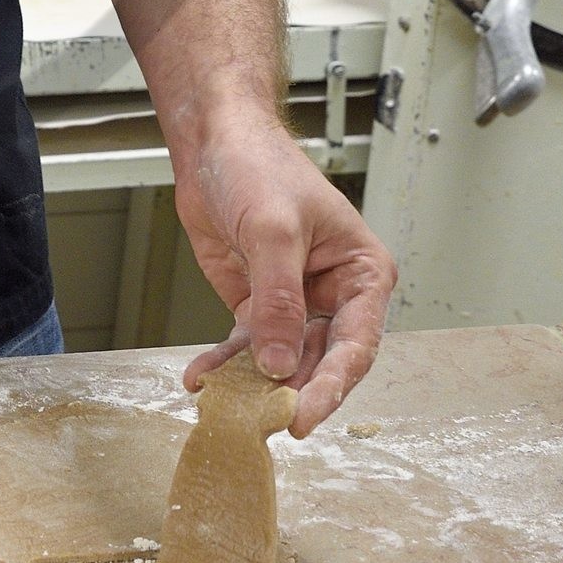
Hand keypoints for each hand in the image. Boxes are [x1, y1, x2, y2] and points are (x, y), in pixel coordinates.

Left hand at [171, 113, 395, 436]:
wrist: (213, 141)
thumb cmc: (259, 166)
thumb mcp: (273, 231)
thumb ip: (279, 301)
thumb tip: (279, 364)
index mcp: (361, 274)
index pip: (355, 345)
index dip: (331, 386)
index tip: (304, 418)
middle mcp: (334, 295)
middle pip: (320, 362)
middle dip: (290, 393)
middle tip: (262, 422)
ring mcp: (294, 304)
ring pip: (281, 361)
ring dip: (253, 385)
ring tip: (226, 408)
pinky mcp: (257, 305)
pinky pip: (245, 346)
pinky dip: (224, 365)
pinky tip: (201, 380)